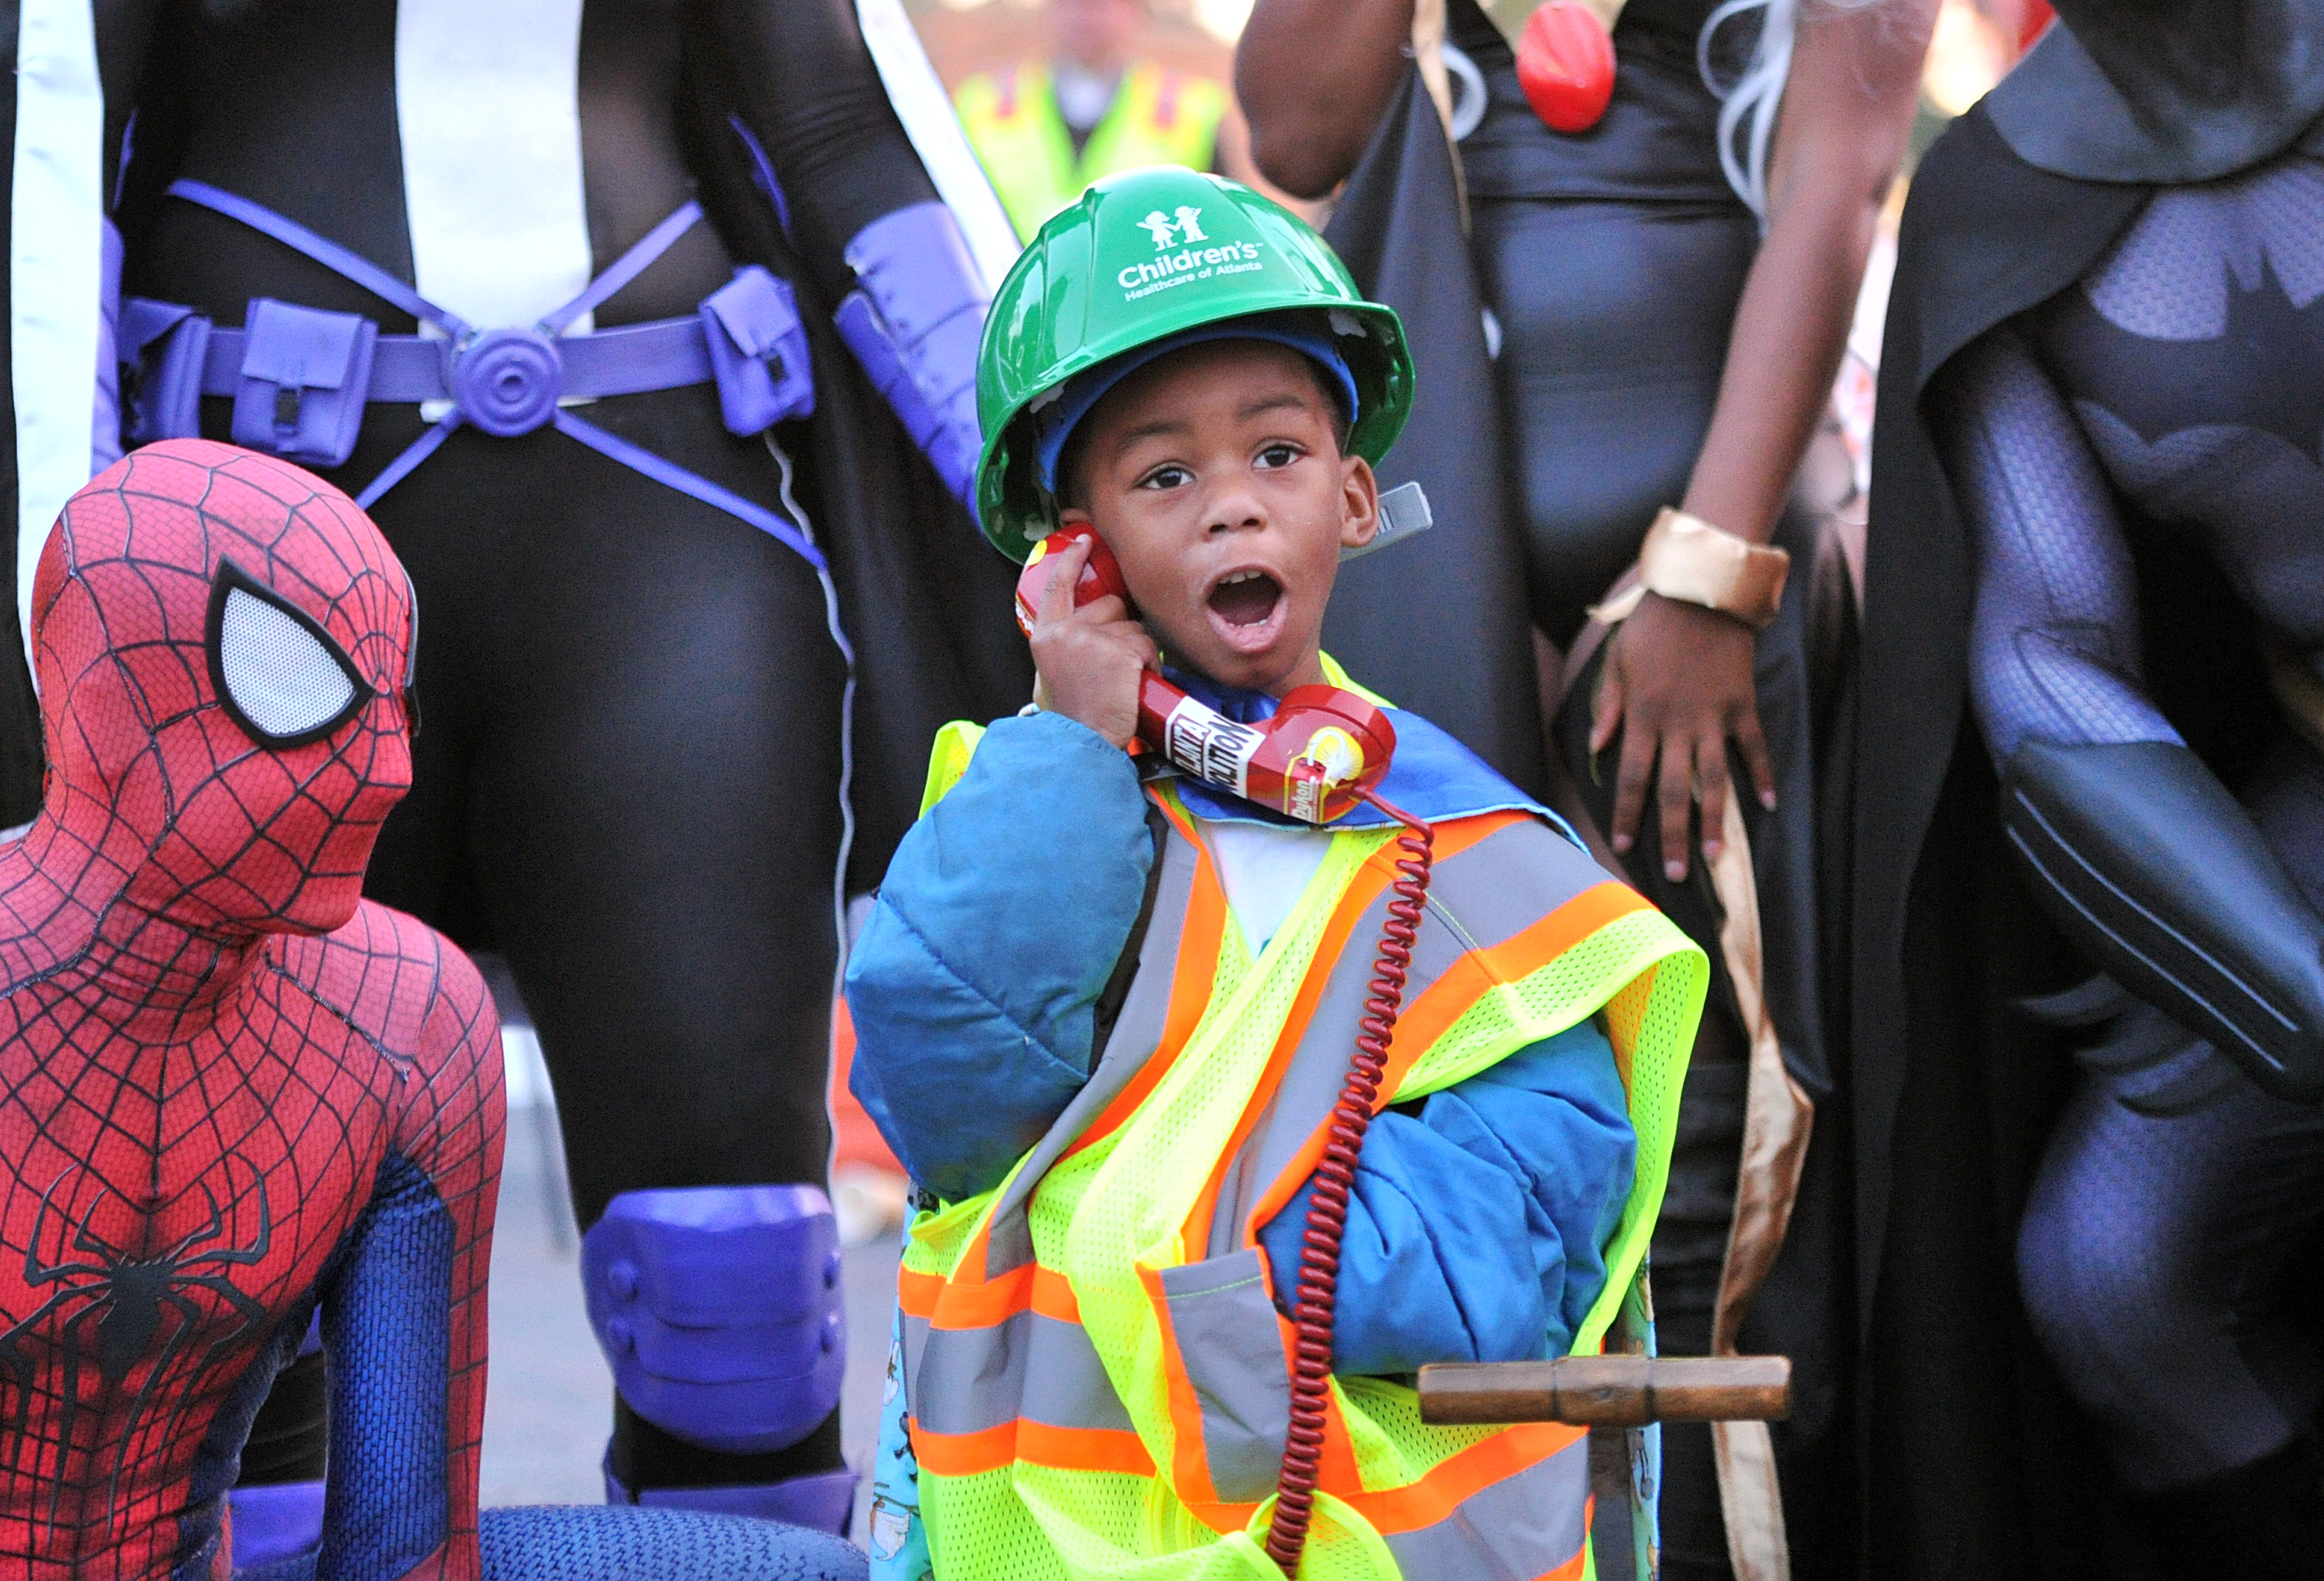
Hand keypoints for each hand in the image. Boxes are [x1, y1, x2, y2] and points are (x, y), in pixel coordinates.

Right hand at [1028, 536, 1158, 748]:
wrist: (1080, 744)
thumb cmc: (1072, 717)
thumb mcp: (1052, 675)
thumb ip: (1064, 645)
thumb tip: (1086, 631)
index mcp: (1045, 635)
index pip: (1057, 586)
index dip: (1072, 561)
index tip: (1085, 542)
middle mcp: (1065, 630)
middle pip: (1109, 606)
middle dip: (1121, 629)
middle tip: (1116, 665)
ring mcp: (1092, 638)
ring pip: (1134, 627)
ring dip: (1137, 652)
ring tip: (1123, 683)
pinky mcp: (1120, 650)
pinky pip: (1148, 646)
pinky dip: (1149, 665)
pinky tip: (1136, 685)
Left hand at [1589, 591, 1775, 881]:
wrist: (1700, 591)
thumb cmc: (1652, 624)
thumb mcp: (1617, 662)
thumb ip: (1608, 707)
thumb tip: (1595, 748)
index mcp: (1642, 716)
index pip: (1633, 778)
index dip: (1629, 814)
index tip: (1624, 846)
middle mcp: (1677, 724)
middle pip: (1674, 791)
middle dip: (1672, 835)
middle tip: (1676, 873)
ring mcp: (1713, 717)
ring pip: (1714, 779)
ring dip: (1715, 820)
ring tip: (1718, 856)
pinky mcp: (1742, 704)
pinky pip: (1753, 747)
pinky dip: (1762, 775)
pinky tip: (1768, 804)